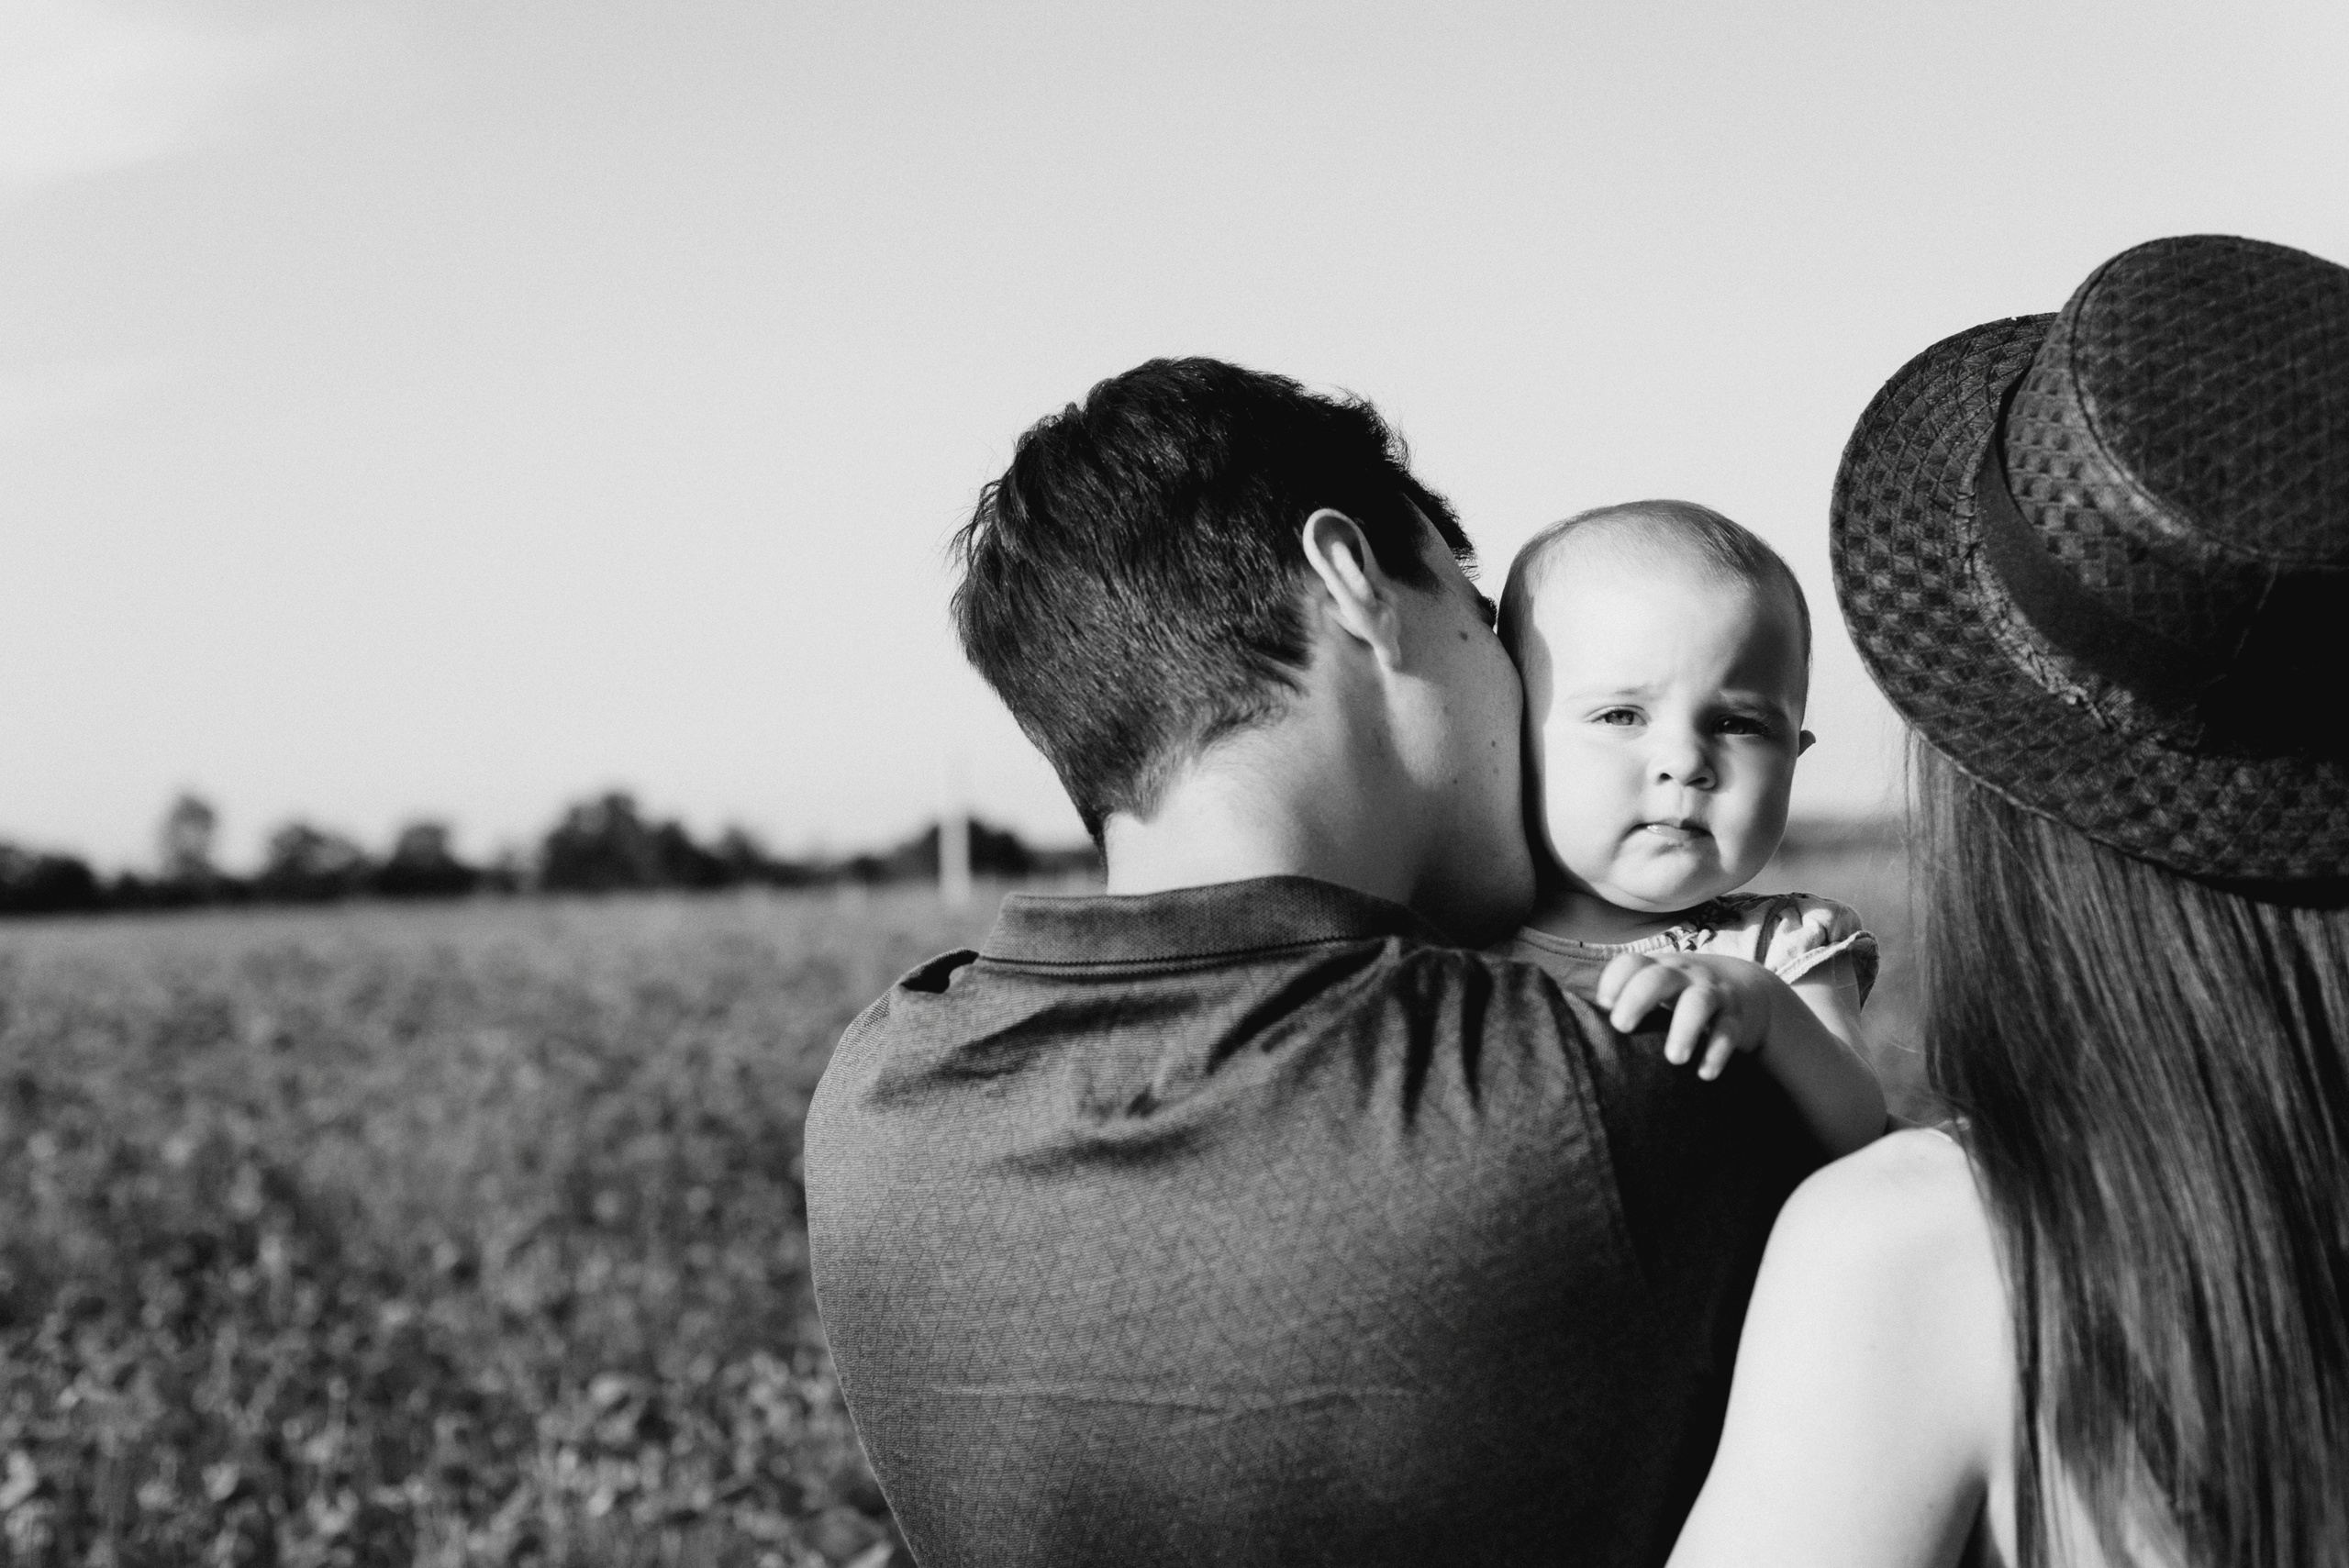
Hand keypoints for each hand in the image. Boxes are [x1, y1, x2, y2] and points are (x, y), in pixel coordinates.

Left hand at [1594, 950, 1782, 1080]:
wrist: (1747, 991)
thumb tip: (1575, 1031)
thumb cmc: (1681, 997)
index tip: (1602, 1005)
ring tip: (1674, 1059)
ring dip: (1685, 1028)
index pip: (1632, 963)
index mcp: (1657, 969)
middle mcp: (1684, 975)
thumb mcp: (1657, 990)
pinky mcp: (1737, 1017)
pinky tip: (1705, 1073)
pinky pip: (1730, 1030)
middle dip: (1638, 998)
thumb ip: (1625, 1003)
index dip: (1614, 979)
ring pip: (1700, 1001)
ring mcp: (1713, 993)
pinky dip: (1718, 1051)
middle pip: (1660, 977)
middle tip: (1621, 1026)